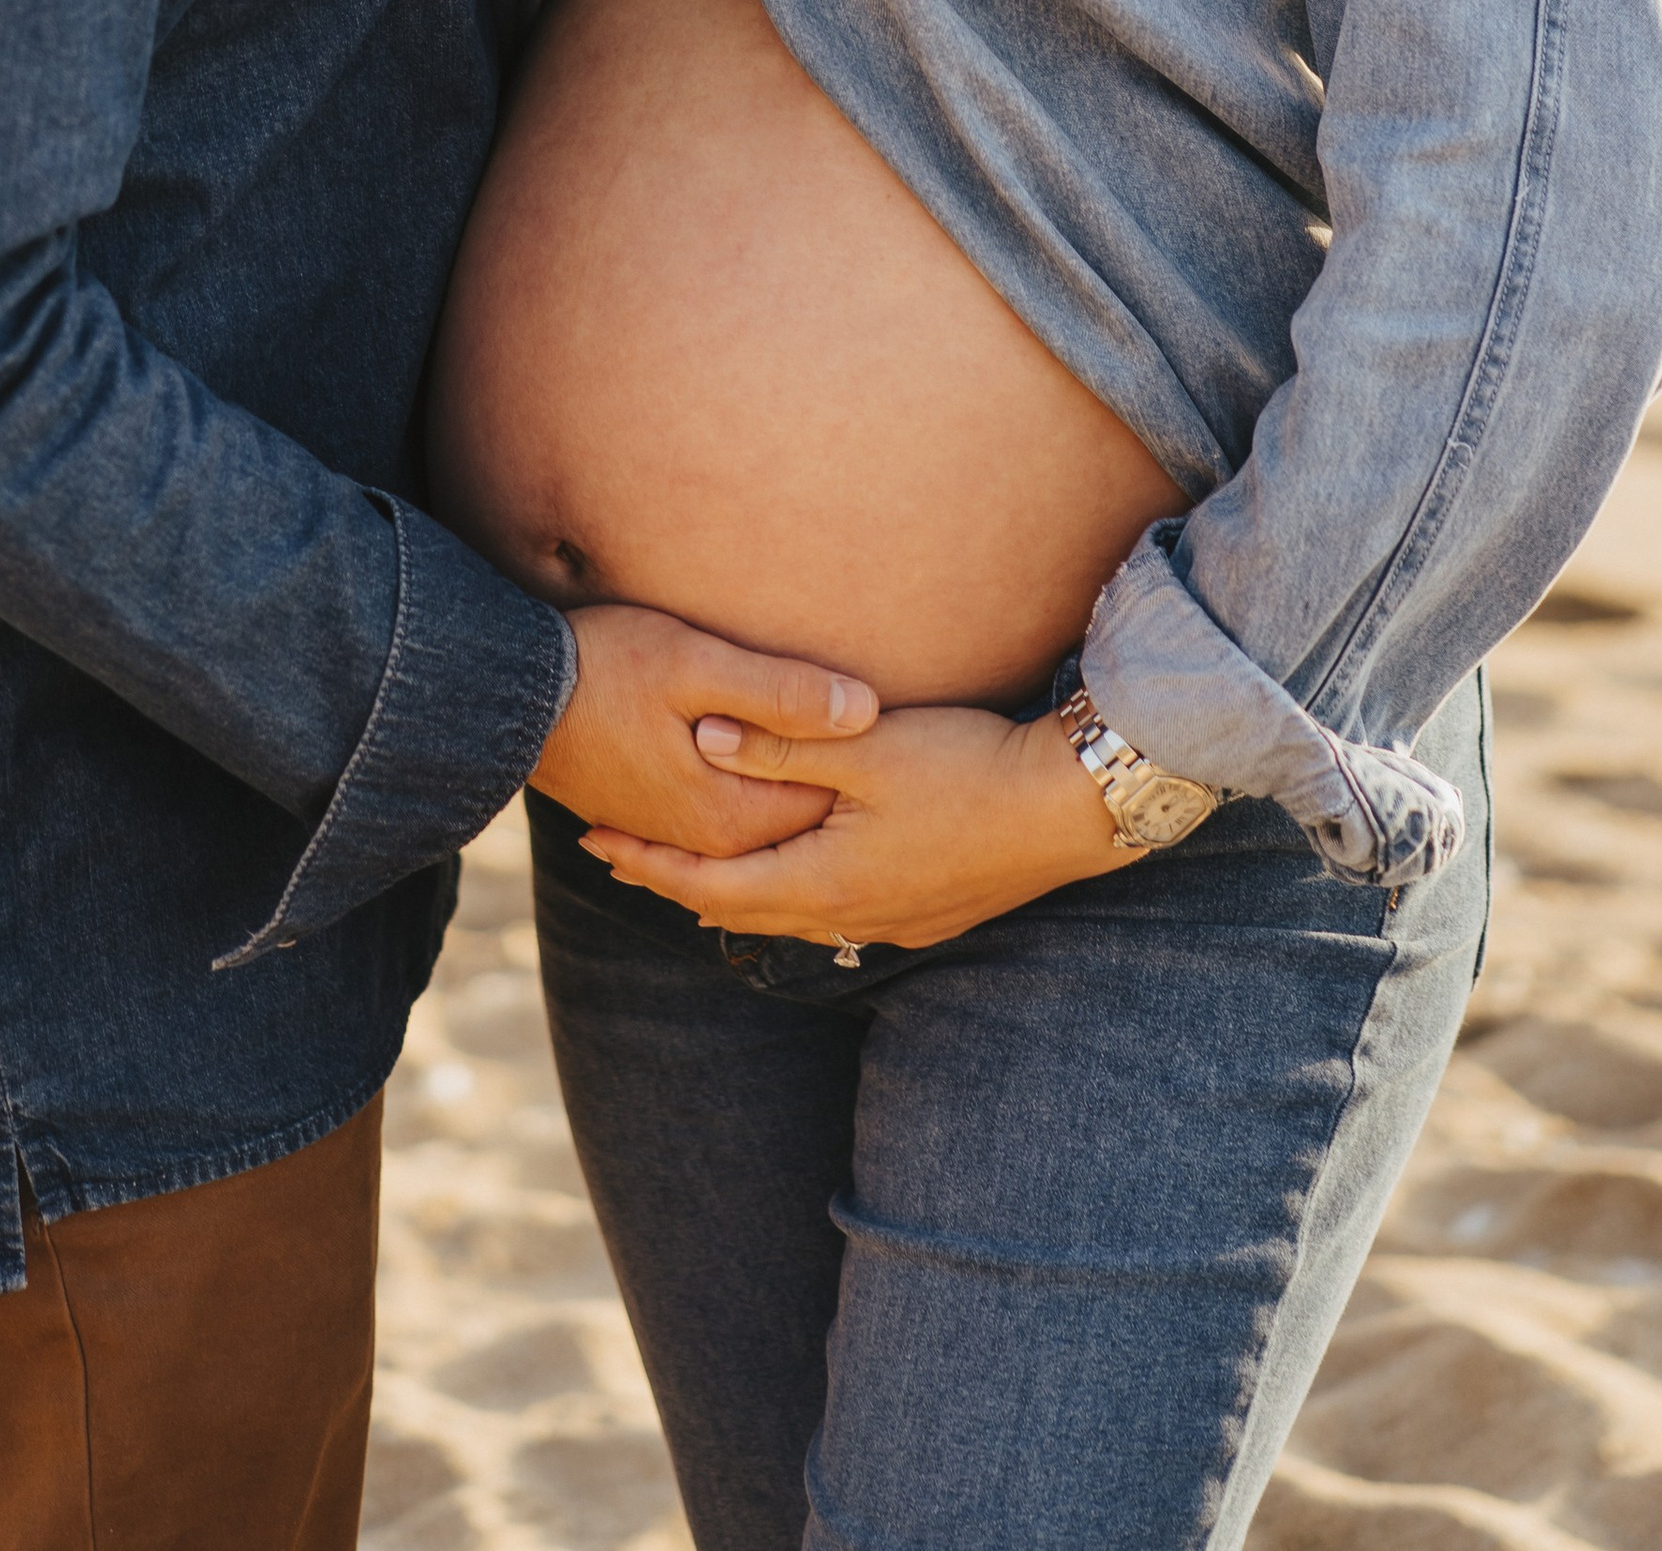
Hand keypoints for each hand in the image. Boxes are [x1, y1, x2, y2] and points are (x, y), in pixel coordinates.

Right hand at [533, 604, 876, 862]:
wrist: (511, 694)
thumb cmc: (604, 666)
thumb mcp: (695, 663)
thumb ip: (779, 691)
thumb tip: (866, 710)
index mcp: (729, 817)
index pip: (831, 803)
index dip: (866, 763)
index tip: (897, 720)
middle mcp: (709, 841)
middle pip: (802, 818)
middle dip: (844, 782)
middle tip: (889, 730)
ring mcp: (681, 833)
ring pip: (767, 819)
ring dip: (799, 786)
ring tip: (848, 751)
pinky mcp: (659, 816)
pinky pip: (731, 816)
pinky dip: (761, 795)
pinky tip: (783, 769)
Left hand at [581, 697, 1133, 947]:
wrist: (1066, 811)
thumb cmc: (966, 768)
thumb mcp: (863, 748)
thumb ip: (779, 744)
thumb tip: (697, 739)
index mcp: (822, 881)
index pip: (709, 882)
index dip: (648, 861)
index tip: (595, 839)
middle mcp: (848, 916)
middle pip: (738, 906)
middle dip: (676, 879)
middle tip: (619, 856)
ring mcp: (889, 921)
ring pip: (784, 914)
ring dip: (731, 888)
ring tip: (688, 867)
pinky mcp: (923, 912)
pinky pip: (828, 912)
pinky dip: (784, 890)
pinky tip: (787, 872)